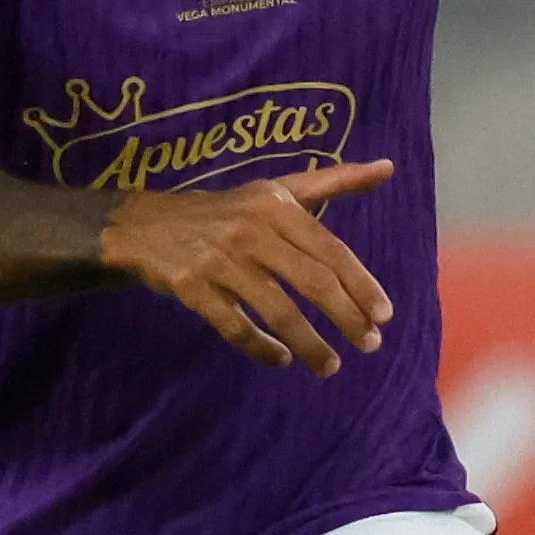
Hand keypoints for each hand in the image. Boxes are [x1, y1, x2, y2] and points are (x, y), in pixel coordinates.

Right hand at [100, 158, 397, 373]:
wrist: (146, 226)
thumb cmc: (227, 211)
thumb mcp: (277, 190)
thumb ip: (333, 182)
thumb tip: (388, 168)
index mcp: (276, 206)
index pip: (330, 249)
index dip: (360, 284)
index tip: (384, 316)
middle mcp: (251, 231)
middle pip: (311, 280)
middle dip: (346, 317)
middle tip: (370, 345)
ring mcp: (220, 261)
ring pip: (277, 310)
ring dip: (310, 343)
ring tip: (330, 366)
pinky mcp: (193, 289)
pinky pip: (235, 327)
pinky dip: (261, 348)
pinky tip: (281, 359)